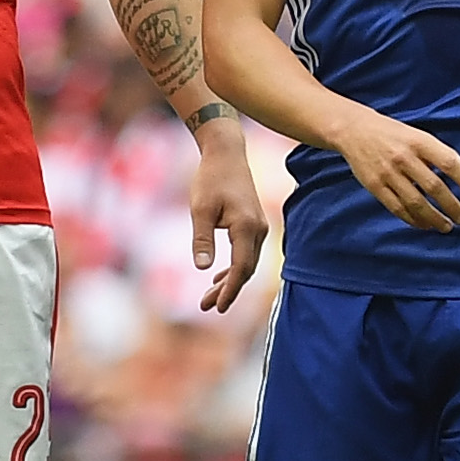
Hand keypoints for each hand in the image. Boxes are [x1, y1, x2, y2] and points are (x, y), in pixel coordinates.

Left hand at [186, 121, 269, 313]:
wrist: (226, 153)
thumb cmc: (211, 178)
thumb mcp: (200, 209)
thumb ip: (202, 239)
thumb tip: (203, 268)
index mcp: (247, 227)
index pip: (241, 268)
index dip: (230, 291)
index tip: (216, 307)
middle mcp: (259, 230)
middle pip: (246, 270)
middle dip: (227, 291)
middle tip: (205, 307)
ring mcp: (259, 227)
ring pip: (247, 263)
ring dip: (229, 281)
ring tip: (208, 297)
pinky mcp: (254, 224)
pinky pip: (247, 253)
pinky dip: (234, 267)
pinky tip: (219, 276)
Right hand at [332, 109, 459, 232]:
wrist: (354, 131)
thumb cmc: (394, 134)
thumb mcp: (420, 137)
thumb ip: (444, 154)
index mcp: (419, 142)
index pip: (448, 162)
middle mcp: (404, 157)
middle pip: (434, 186)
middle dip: (451, 206)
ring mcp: (388, 173)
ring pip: (416, 202)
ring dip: (434, 218)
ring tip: (446, 226)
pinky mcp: (375, 186)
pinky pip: (397, 208)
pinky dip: (413, 220)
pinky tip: (425, 225)